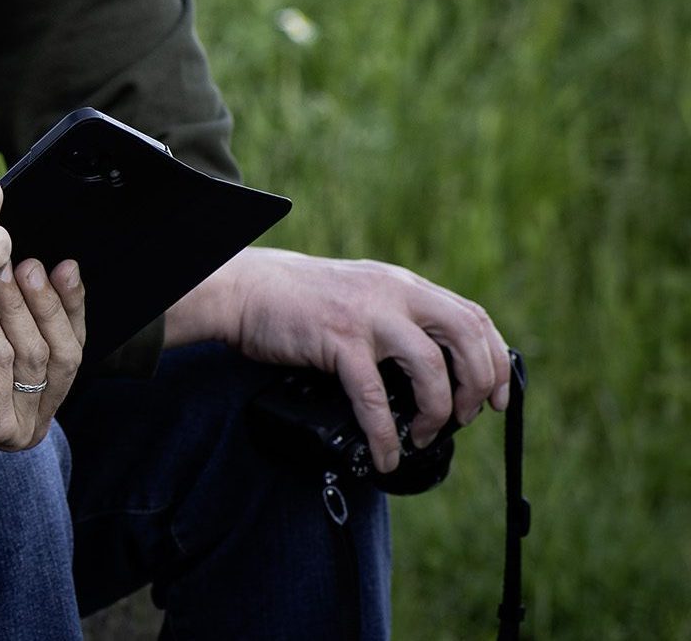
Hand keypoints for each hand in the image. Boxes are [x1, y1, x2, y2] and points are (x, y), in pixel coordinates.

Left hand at [0, 258, 86, 449]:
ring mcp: (13, 426)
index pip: (70, 346)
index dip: (71, 305)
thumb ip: (17, 306)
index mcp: (40, 398)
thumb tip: (48, 264)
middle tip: (31, 265)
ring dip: (16, 307)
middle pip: (63, 354)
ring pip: (33, 355)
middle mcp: (33, 420)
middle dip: (48, 305)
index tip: (67, 265)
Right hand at [168, 247, 509, 472]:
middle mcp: (393, 294)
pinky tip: (384, 454)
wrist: (244, 289)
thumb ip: (395, 318)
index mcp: (403, 286)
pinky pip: (375, 397)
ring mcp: (367, 316)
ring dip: (438, 412)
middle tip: (466, 418)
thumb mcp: (360, 295)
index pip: (473, 318)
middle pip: (467, 336)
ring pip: (432, 367)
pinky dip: (385, 434)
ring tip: (423, 435)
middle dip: (478, 386)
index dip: (496, 361)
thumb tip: (432, 368)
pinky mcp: (338, 340)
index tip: (496, 398)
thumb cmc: (296, 301)